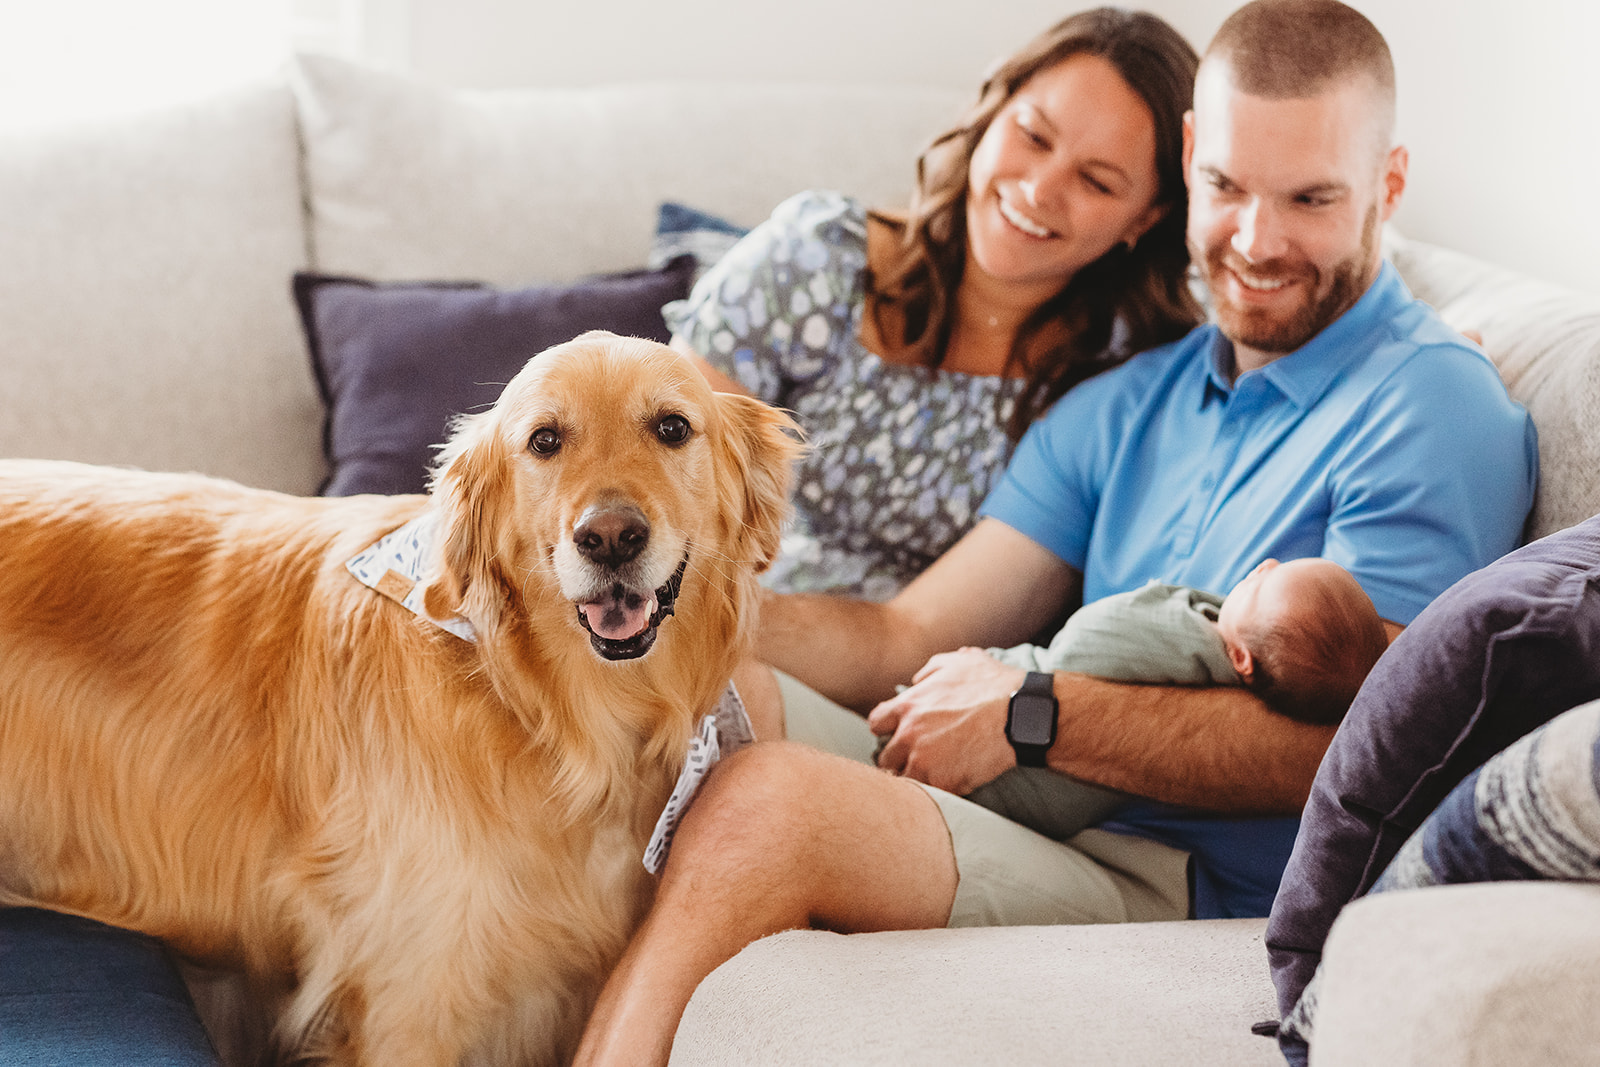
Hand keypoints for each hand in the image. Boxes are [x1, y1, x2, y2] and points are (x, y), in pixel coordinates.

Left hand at [867, 647, 1026, 794]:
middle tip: (916, 759)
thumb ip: (931, 670)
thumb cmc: (994, 685)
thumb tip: (918, 680)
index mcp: (908, 706)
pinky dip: (938, 792)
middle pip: (885, 758)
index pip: (877, 723)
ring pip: (903, 780)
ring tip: (933, 776)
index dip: (888, 729)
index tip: (899, 733)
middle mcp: (909, 735)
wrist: (1021, 715)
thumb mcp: (959, 663)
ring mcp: (924, 762)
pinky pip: (929, 795)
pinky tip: (950, 785)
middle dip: (899, 759)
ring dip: (915, 778)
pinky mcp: (943, 783)